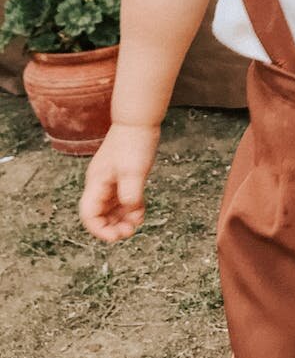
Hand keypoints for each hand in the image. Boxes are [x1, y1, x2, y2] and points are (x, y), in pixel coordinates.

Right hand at [78, 122, 159, 242]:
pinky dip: (130, 208)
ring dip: (123, 219)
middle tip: (130, 232)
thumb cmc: (134, 143)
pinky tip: (141, 212)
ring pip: (111, 209)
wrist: (139, 120)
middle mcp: (100, 184)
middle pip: (99, 215)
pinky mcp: (121, 177)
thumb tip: (130, 213)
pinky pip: (122, 200)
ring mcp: (110, 181)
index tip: (117, 237)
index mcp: (97, 184)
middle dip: (112, 227)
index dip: (100, 230)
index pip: (89, 215)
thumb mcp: (134, 171)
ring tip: (138, 223)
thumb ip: (130, 194)